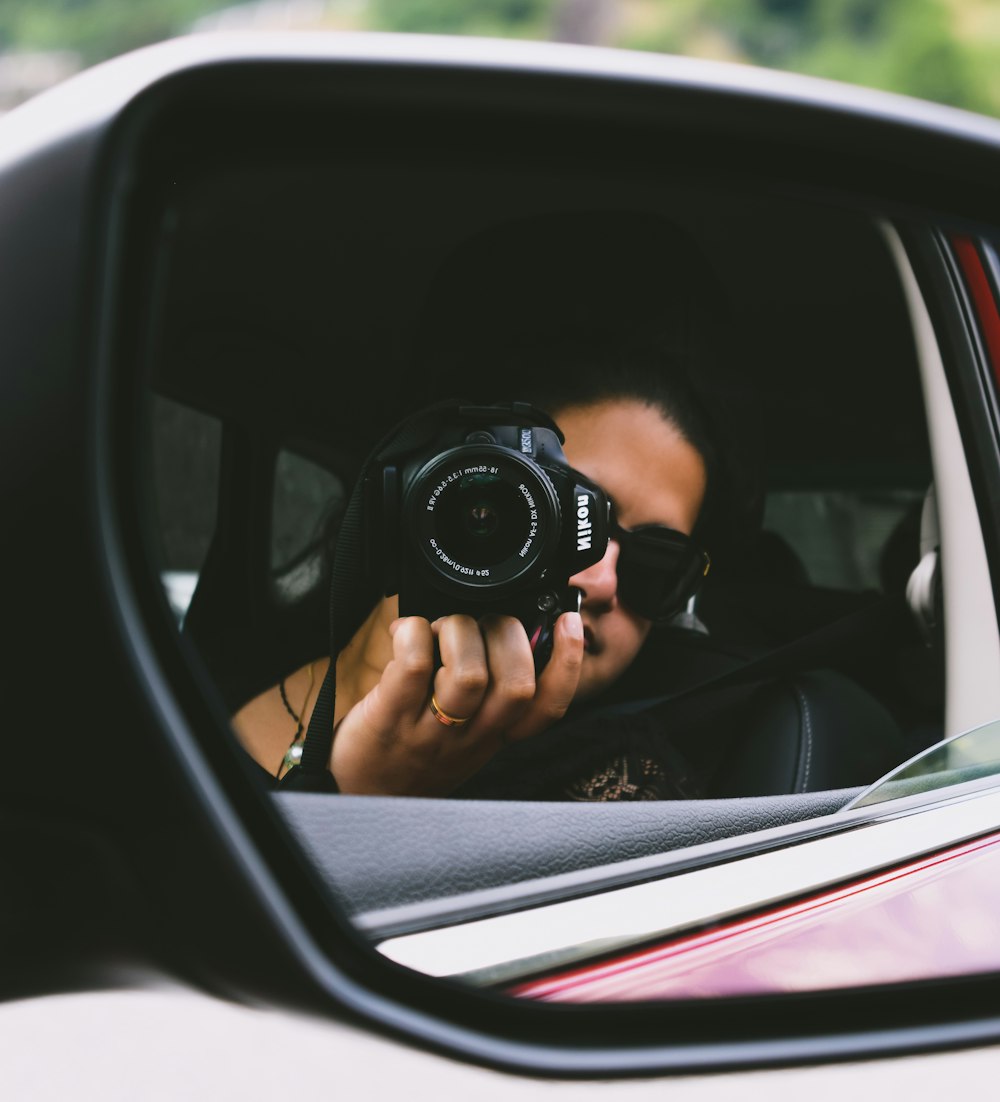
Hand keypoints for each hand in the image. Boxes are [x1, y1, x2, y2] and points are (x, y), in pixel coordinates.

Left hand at [329, 611, 583, 795]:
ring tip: (440, 629)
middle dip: (506, 633)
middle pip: (516, 684)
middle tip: (480, 623)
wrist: (359, 795)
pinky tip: (405, 632)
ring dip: (459, 632)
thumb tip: (505, 628)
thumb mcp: (463, 732)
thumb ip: (487, 691)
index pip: (548, 707)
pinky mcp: (390, 717)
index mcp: (494, 735)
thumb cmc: (411, 752)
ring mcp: (431, 731)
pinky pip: (414, 665)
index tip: (569, 621)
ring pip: (469, 674)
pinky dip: (414, 633)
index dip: (568, 662)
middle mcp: (470, 737)